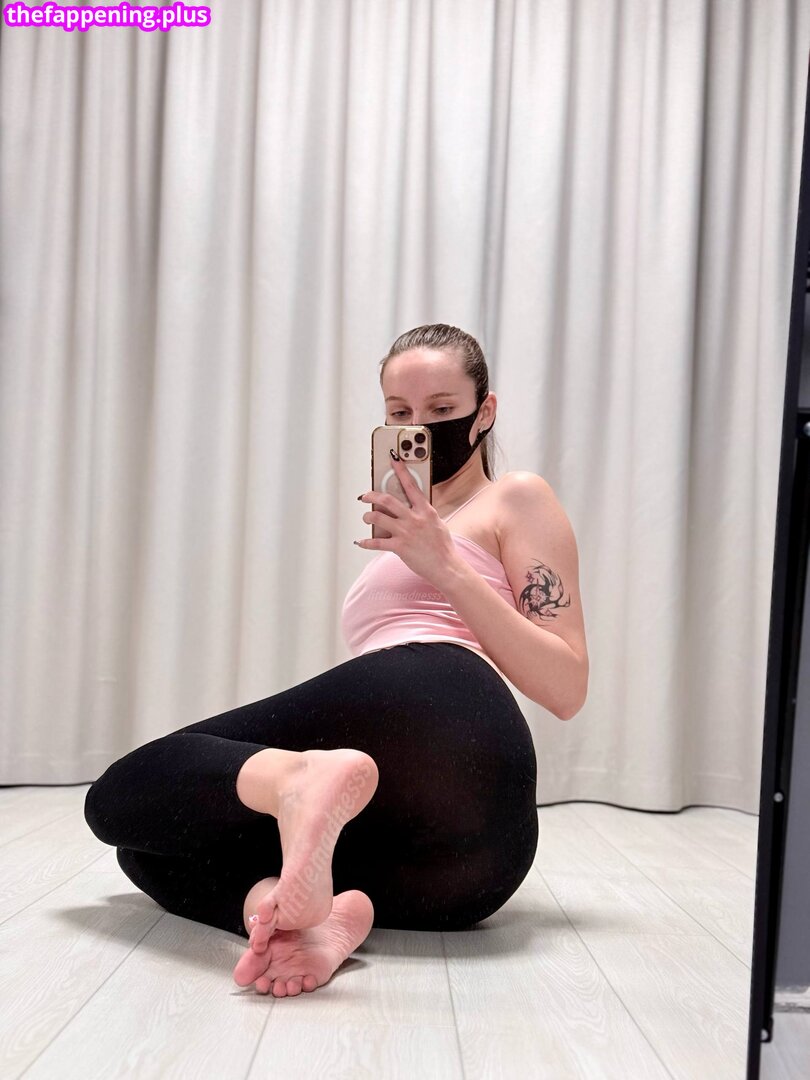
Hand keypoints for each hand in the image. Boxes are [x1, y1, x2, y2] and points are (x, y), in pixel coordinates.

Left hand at [355, 452, 460, 586]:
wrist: (446, 566)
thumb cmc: (443, 547)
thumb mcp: (437, 523)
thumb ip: (424, 514)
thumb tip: (413, 509)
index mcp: (425, 510)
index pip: (411, 485)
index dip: (401, 471)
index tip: (393, 460)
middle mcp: (414, 518)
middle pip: (387, 500)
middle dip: (372, 496)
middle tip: (365, 496)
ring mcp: (406, 532)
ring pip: (378, 518)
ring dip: (368, 516)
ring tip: (366, 517)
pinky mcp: (400, 547)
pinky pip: (377, 542)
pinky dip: (366, 542)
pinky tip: (361, 542)